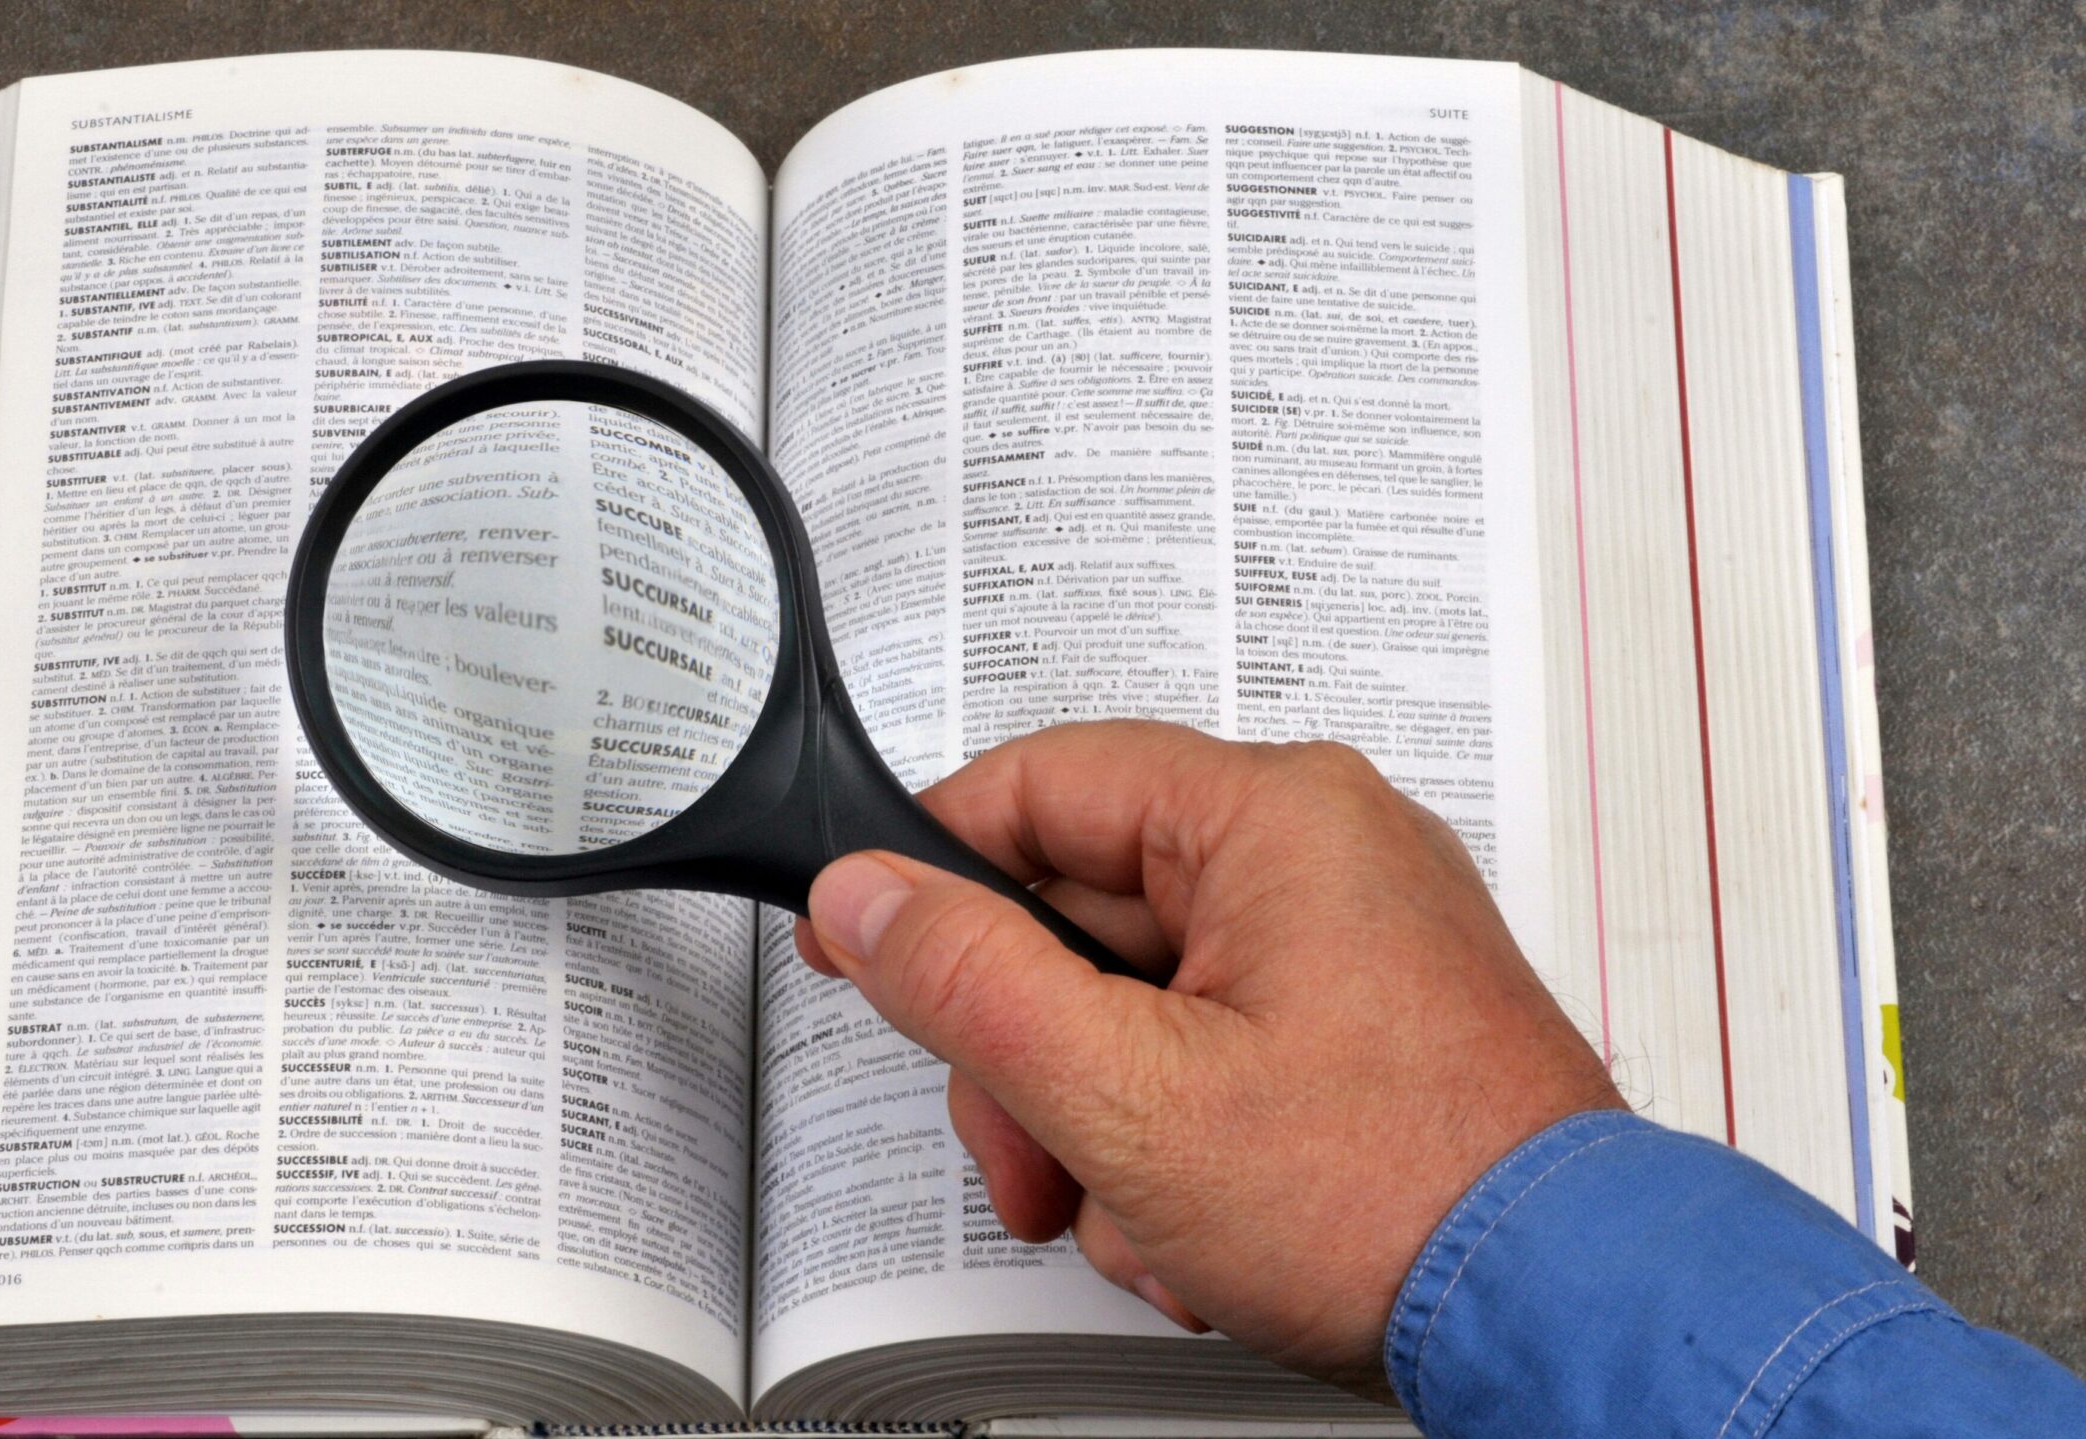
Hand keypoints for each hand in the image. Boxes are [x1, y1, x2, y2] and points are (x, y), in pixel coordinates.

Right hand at [794, 721, 1622, 1397]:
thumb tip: (866, 898)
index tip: (862, 939)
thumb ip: (969, 984)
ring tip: (1145, 1218)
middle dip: (1031, 1062)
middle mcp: (1322, 851)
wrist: (1566, 1313)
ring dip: (1103, 1126)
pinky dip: (1180, 1141)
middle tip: (1026, 1157)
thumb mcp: (1126, 1093)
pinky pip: (1210, 1048)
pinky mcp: (1363, 1022)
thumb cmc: (1401, 1196)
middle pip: (1080, 911)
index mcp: (1272, 816)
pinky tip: (1205, 1226)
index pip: (1038, 784)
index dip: (926, 867)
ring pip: (1137, 1000)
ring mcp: (1348, 940)